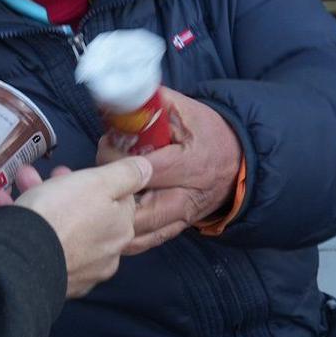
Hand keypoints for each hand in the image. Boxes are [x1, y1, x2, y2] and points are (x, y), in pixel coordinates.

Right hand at [15, 156, 153, 297]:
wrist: (22, 260)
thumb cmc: (62, 215)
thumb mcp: (98, 182)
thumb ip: (126, 174)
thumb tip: (147, 169)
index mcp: (121, 229)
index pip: (116, 200)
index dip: (94, 181)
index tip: (72, 173)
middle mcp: (106, 254)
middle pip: (84, 213)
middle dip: (58, 190)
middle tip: (34, 177)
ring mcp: (79, 271)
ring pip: (60, 229)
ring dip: (36, 204)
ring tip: (11, 189)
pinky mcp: (54, 281)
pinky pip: (42, 248)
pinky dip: (26, 229)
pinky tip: (5, 216)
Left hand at [98, 89, 242, 254]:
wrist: (237, 161)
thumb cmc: (210, 133)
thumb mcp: (186, 110)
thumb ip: (154, 103)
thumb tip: (119, 94)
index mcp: (190, 165)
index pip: (145, 170)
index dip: (118, 159)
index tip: (106, 146)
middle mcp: (186, 197)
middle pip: (138, 208)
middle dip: (111, 193)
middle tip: (98, 176)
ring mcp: (181, 217)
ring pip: (140, 231)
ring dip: (114, 218)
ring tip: (99, 199)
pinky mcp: (176, 228)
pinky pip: (145, 242)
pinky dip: (124, 236)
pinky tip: (109, 223)